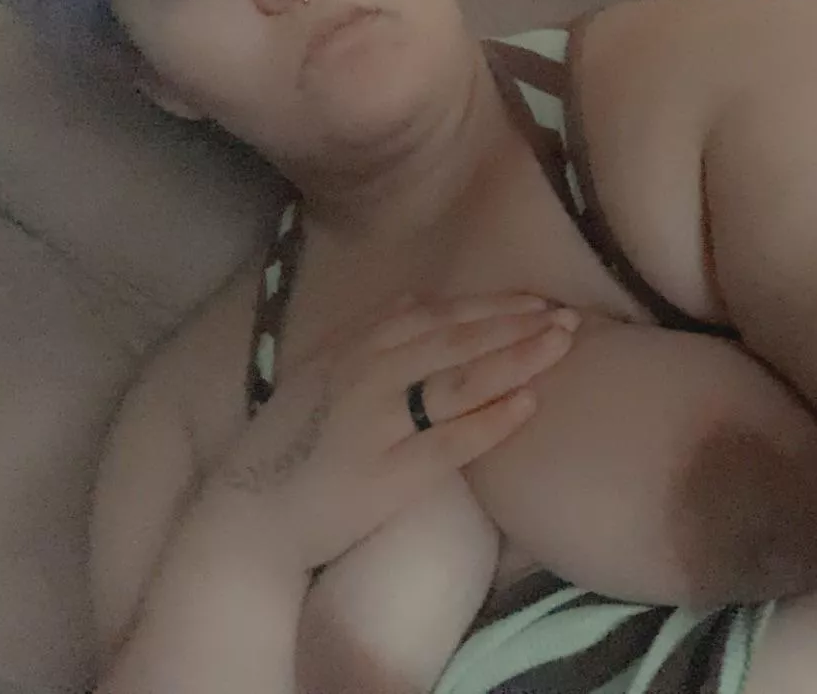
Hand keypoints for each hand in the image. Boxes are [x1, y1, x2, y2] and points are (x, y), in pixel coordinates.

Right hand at [191, 293, 579, 578]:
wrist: (248, 515)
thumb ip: (367, 334)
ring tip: (560, 346)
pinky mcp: (387, 475)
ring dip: (514, 359)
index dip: (489, 306)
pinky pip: (449, 442)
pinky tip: (528, 403)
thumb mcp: (320, 371)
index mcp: (352, 349)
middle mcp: (365, 376)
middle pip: (455, 341)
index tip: (535, 301)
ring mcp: (377, 424)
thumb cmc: (290, 444)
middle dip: (516, 325)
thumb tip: (417, 301)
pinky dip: (491, 420)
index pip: (434, 317)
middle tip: (568, 316)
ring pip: (458, 382)